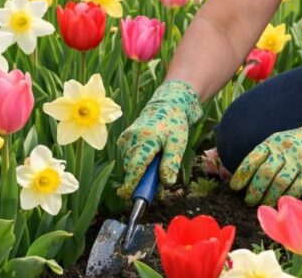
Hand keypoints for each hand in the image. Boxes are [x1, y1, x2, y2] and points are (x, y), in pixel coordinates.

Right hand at [117, 80, 202, 197]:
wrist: (167, 106)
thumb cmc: (174, 125)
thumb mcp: (178, 144)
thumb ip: (171, 163)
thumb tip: (166, 183)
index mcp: (145, 139)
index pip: (135, 166)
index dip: (131, 183)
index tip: (127, 195)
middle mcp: (131, 139)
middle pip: (131, 168)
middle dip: (141, 181)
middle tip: (158, 187)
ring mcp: (125, 139)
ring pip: (130, 164)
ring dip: (141, 171)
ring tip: (158, 164)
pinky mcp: (124, 140)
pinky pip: (128, 158)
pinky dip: (138, 162)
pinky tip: (150, 157)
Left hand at [230, 104, 301, 205]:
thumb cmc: (294, 145)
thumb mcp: (277, 142)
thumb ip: (263, 156)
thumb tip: (243, 176)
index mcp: (272, 143)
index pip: (253, 159)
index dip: (242, 174)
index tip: (235, 187)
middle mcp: (284, 151)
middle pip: (264, 174)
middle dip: (254, 190)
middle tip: (249, 200)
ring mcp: (298, 162)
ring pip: (279, 184)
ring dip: (268, 198)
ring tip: (263, 205)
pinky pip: (295, 189)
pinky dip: (286, 198)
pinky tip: (280, 204)